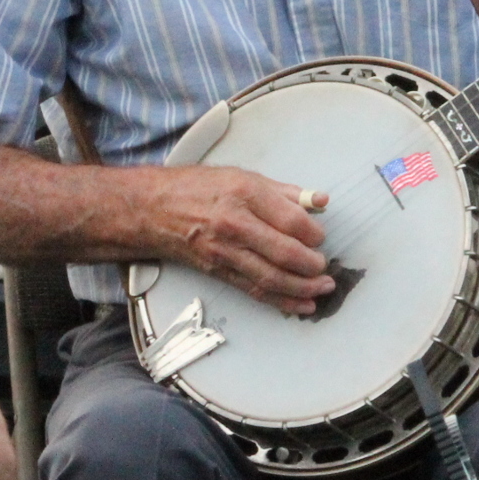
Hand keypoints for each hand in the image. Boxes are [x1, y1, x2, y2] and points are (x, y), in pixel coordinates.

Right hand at [143, 165, 332, 315]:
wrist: (153, 208)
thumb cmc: (198, 188)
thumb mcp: (243, 176)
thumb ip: (285, 192)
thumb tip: (321, 200)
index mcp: (245, 194)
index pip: (291, 220)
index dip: (313, 233)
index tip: (320, 238)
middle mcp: (235, 224)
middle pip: (284, 253)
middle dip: (312, 265)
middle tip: (325, 267)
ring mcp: (225, 251)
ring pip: (271, 277)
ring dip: (303, 288)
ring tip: (322, 289)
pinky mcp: (218, 271)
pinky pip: (254, 290)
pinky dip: (281, 301)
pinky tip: (301, 303)